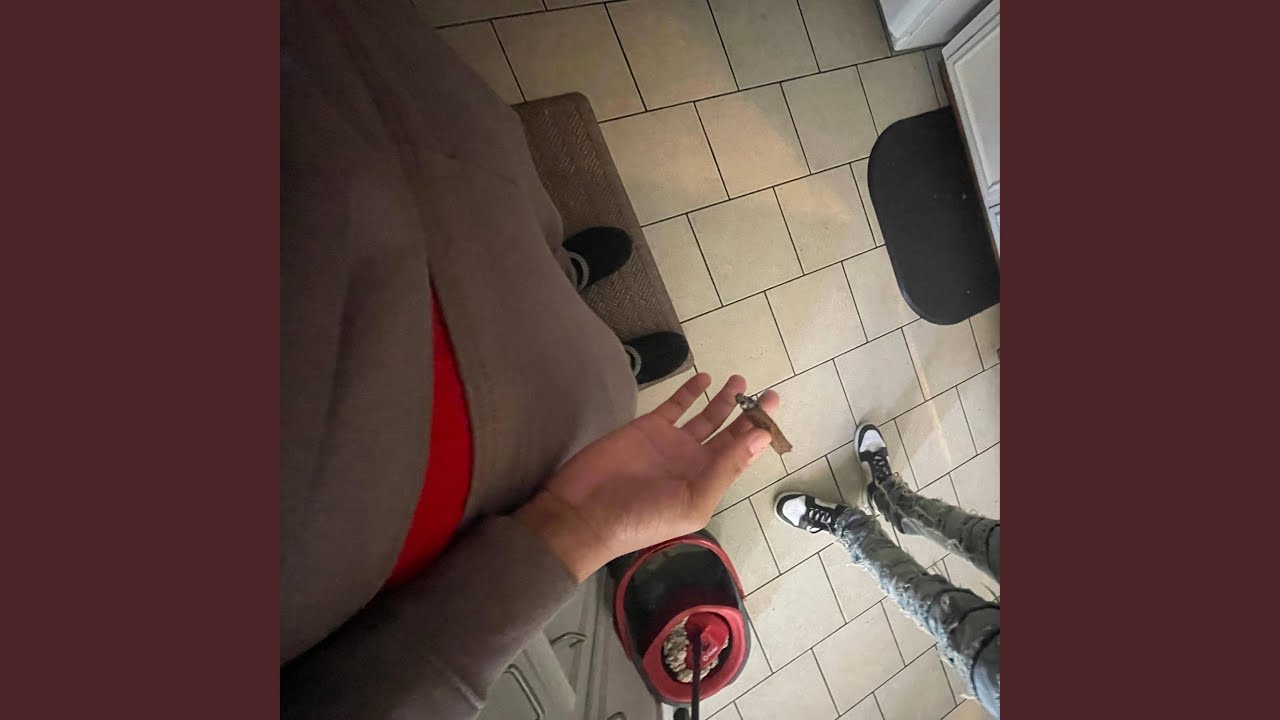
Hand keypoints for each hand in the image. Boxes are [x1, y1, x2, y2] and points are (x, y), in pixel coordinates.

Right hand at [515, 373, 779, 580]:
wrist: (584, 513)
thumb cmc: (641, 518)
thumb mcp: (692, 501)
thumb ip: (726, 467)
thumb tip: (761, 436)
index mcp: (707, 483)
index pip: (741, 454)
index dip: (759, 433)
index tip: (774, 409)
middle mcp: (694, 462)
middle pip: (729, 434)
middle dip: (749, 414)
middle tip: (768, 393)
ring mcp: (671, 443)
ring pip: (706, 417)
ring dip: (724, 400)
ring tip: (740, 382)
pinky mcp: (648, 427)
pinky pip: (675, 406)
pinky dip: (690, 392)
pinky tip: (704, 378)